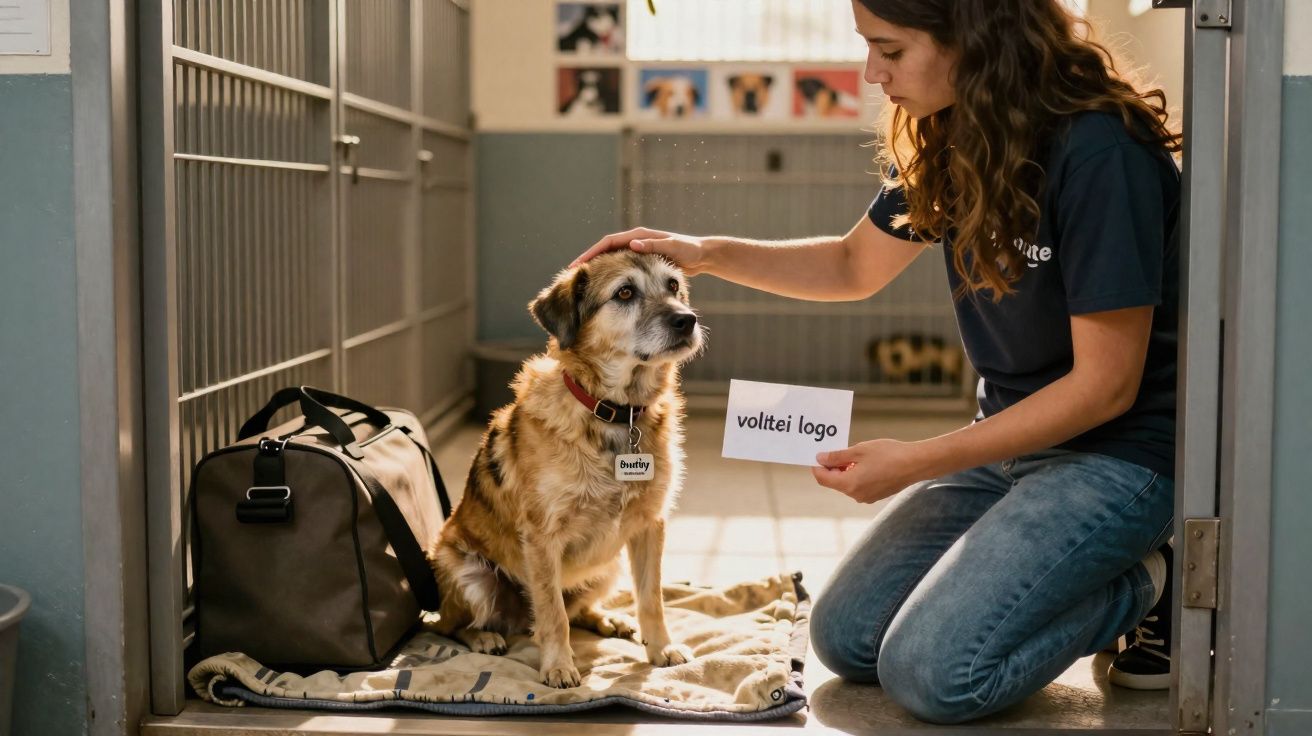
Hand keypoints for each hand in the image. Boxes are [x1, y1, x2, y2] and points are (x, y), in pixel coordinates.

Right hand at [570, 227, 711, 274]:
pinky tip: (604, 292)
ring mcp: (637, 253)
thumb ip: (654, 246)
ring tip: (583, 286)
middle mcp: (635, 242)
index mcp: (638, 237)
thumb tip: (632, 245)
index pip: (607, 243)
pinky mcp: (642, 264)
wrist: (704, 255)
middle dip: (588, 264)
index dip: (591, 255)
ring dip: (598, 272)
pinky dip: (610, 278)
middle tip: (570, 278)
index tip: (577, 267)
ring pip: (611, 261)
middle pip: (605, 252)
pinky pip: (621, 270)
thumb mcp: (673, 247)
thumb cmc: (691, 251)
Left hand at [812, 439, 926, 503]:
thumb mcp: (859, 450)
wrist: (916, 464)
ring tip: (854, 455)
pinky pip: (859, 486)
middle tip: (838, 451)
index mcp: (849, 484)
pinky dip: (856, 476)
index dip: (817, 467)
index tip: (818, 455)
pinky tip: (866, 463)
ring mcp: (867, 497)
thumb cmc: (888, 454)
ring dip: (845, 471)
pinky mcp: (876, 495)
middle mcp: (856, 495)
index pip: (823, 479)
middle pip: (834, 483)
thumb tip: (820, 459)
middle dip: (832, 468)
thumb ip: (837, 456)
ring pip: (847, 484)